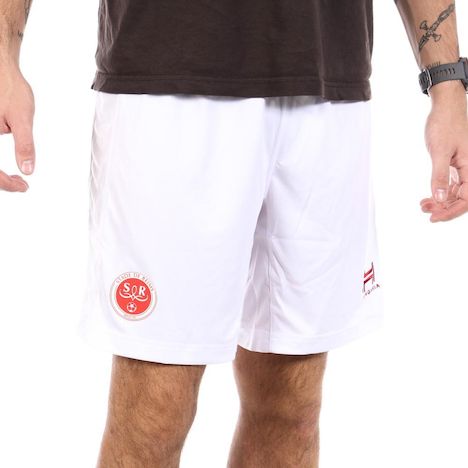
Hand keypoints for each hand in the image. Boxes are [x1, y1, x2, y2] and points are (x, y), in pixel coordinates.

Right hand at [0, 65, 34, 191]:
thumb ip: (25, 146)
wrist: (0, 67)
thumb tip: (28, 170)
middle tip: (20, 184)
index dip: (6, 183)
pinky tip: (5, 168)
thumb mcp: (22, 119)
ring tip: (15, 179)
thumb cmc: (10, 88)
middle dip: (0, 181)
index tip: (23, 186)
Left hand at [420, 82, 467, 221]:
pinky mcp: (456, 164)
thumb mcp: (440, 151)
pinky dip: (440, 192)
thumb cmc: (445, 124)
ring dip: (441, 201)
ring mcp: (464, 167)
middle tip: (425, 211)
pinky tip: (428, 197)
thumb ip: (440, 176)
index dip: (452, 211)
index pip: (467, 198)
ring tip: (423, 205)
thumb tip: (441, 199)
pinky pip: (452, 184)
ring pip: (456, 192)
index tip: (435, 217)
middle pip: (462, 198)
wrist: (446, 106)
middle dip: (444, 207)